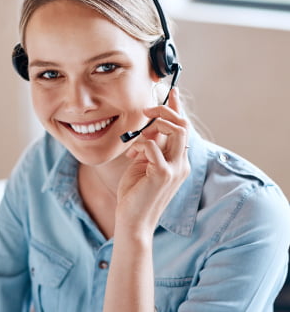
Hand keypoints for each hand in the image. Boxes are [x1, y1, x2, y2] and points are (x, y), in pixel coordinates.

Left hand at [116, 87, 189, 235]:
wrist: (133, 221)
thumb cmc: (136, 194)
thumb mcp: (144, 165)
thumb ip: (151, 148)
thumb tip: (150, 129)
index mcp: (178, 162)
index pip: (183, 129)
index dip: (177, 109)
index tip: (171, 92)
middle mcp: (182, 164)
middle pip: (183, 125)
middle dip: (164, 111)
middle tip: (146, 111)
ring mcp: (175, 169)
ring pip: (176, 130)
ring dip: (155, 125)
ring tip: (137, 136)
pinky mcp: (162, 174)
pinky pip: (152, 146)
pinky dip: (140, 144)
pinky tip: (131, 155)